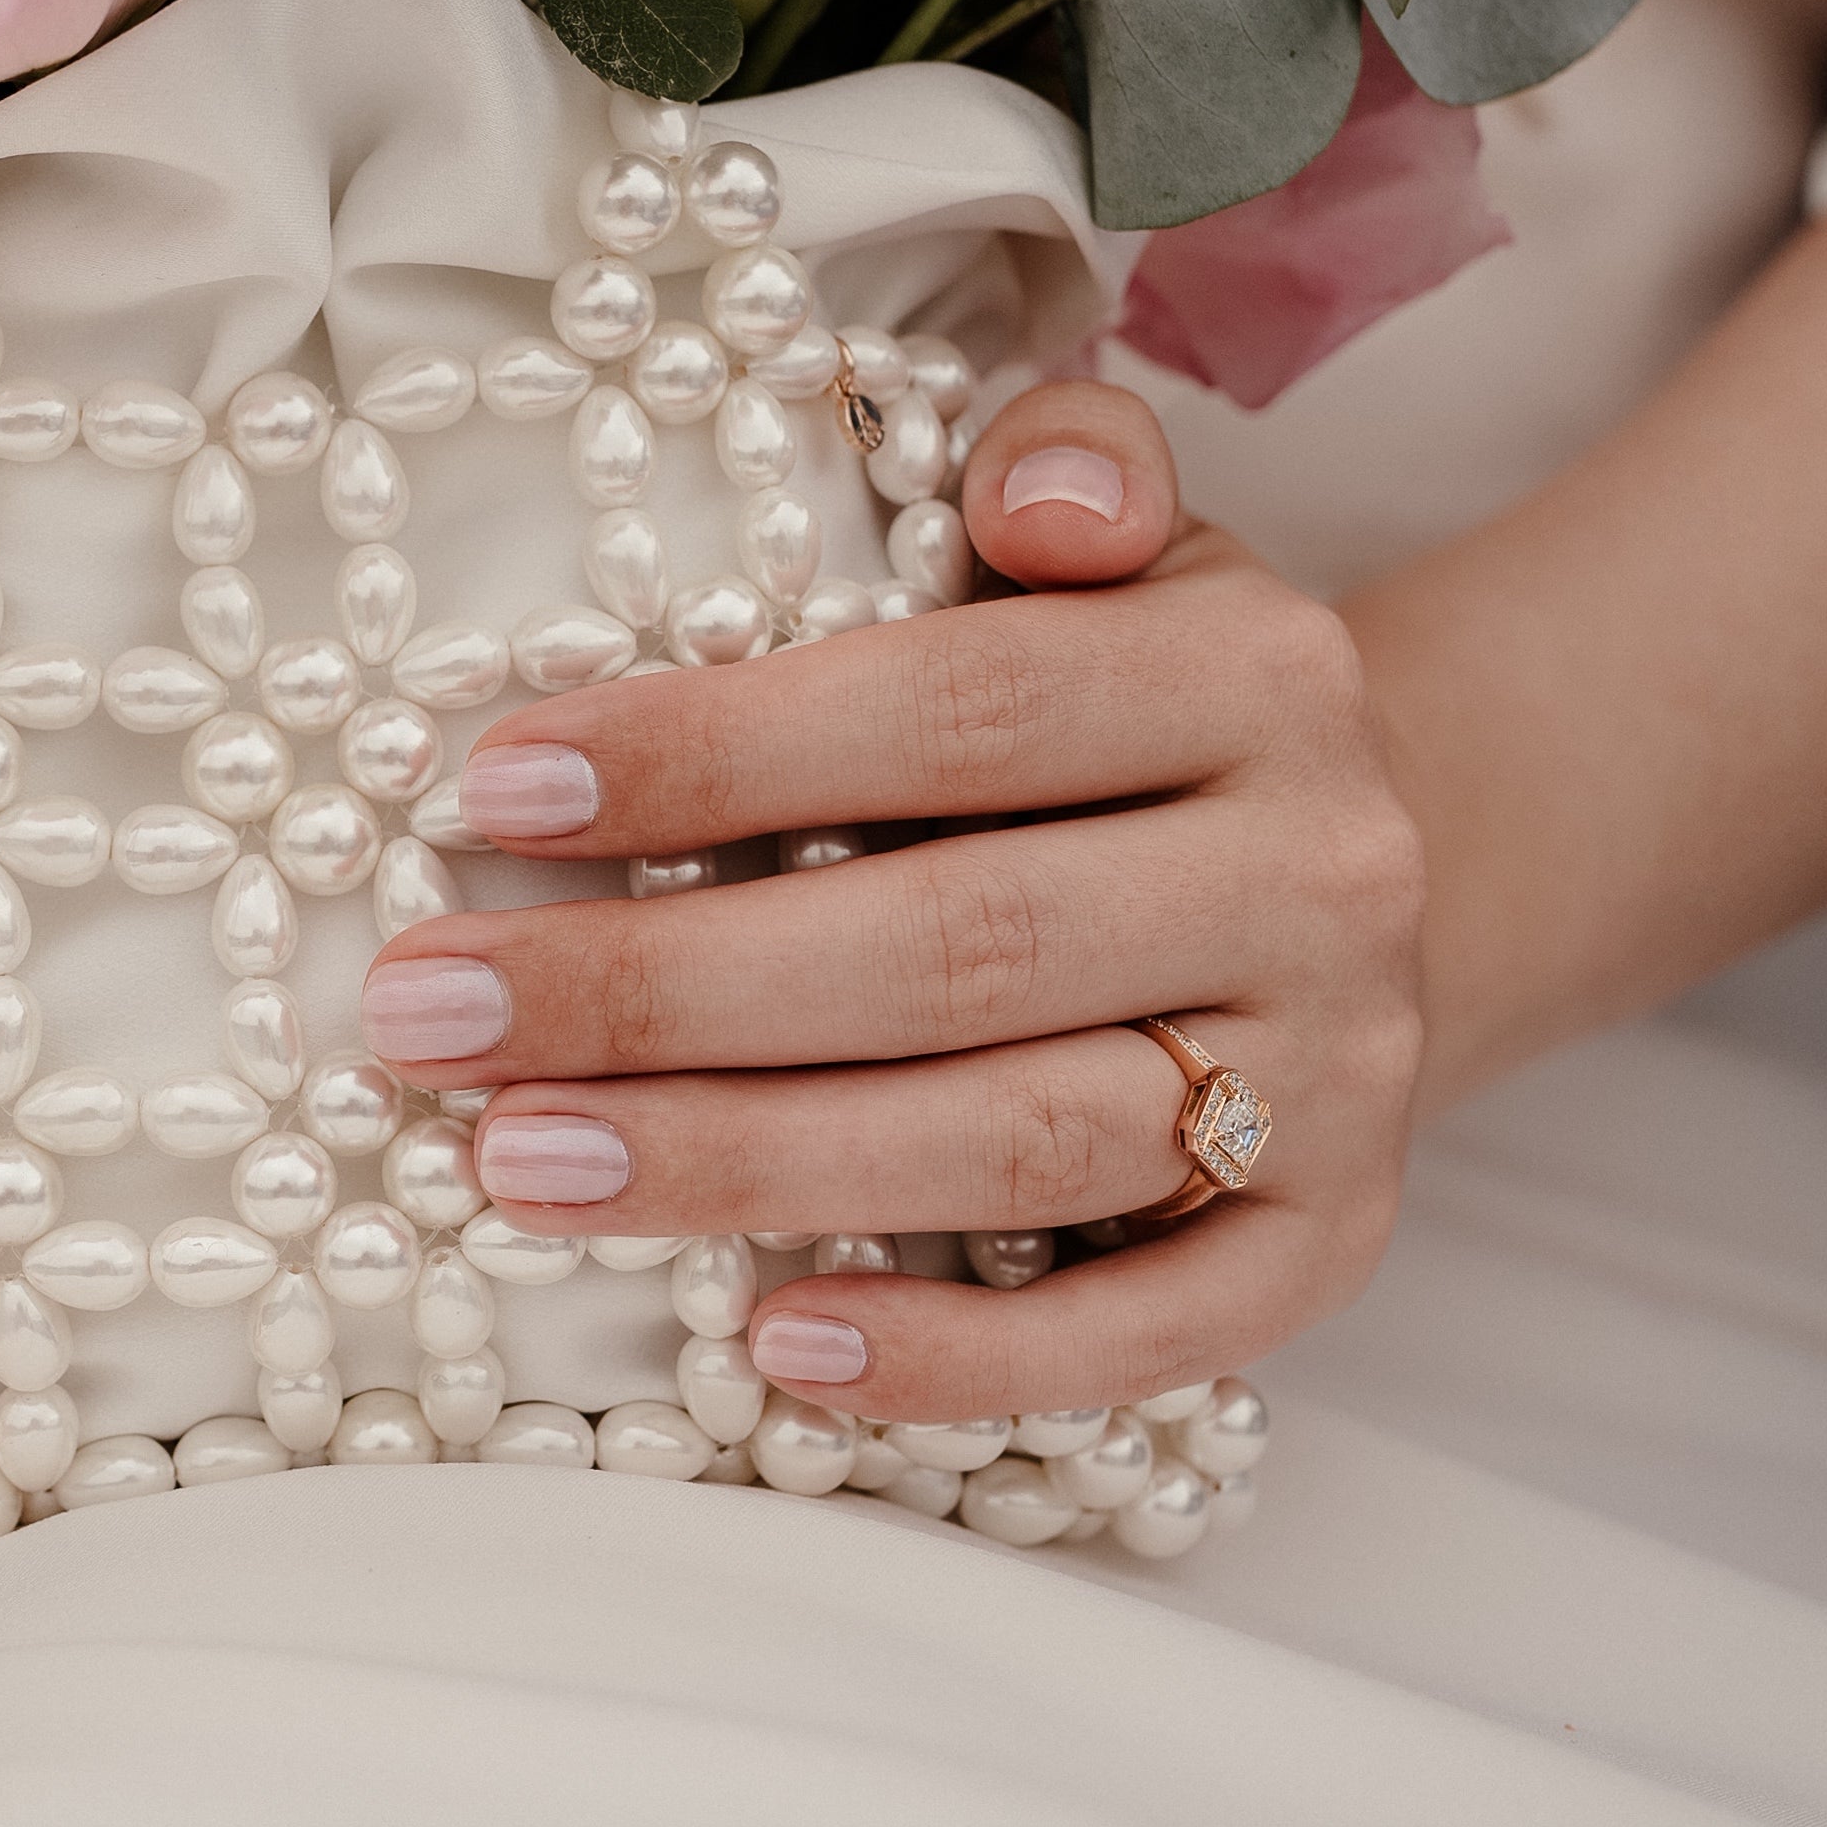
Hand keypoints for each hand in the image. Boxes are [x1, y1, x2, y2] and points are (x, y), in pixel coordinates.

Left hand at [358, 381, 1424, 1432]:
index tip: (491, 790)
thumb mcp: (1133, 547)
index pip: (955, 710)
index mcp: (1256, 677)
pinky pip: (1143, 1334)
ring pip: (1022, 1142)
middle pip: (958, 945)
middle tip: (433, 1017)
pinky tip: (770, 1347)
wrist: (1393, 875)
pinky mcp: (1330, 1246)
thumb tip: (1031, 492)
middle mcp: (1317, 876)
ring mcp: (1336, 1078)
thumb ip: (1068, 468)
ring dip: (750, 1167)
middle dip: (667, 990)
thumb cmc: (1153, 709)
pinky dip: (958, 1358)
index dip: (716, 753)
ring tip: (521, 1165)